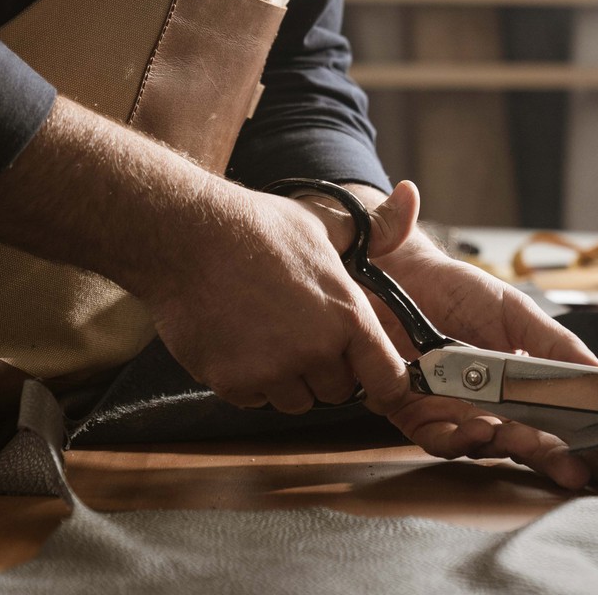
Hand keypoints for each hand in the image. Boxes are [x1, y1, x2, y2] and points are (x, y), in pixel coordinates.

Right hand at [140, 186, 422, 418]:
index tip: (367, 371)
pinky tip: (236, 340)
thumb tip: (412, 196)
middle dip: (323, 371)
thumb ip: (377, 226)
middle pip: (335, 392)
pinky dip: (246, 381)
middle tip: (300, 334)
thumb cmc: (257, 227)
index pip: (386, 378)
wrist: (186, 237)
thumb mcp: (324, 222)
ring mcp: (272, 371)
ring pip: (294, 400)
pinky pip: (252, 400)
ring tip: (265, 334)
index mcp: (347, 315)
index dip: (379, 377)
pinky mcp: (232, 383)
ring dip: (285, 380)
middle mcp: (315, 351)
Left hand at [304, 181, 597, 488]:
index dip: (582, 443)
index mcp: (516, 383)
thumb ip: (556, 345)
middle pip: (525, 442)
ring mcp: (449, 410)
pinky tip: (482, 430)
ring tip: (537, 448)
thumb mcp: (516, 312)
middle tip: (582, 471)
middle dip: (556, 459)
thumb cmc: (456, 289)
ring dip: (512, 450)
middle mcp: (485, 403)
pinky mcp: (410, 410)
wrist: (398, 268)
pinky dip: (459, 439)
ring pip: (485, 445)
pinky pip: (436, 437)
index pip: (555, 422)